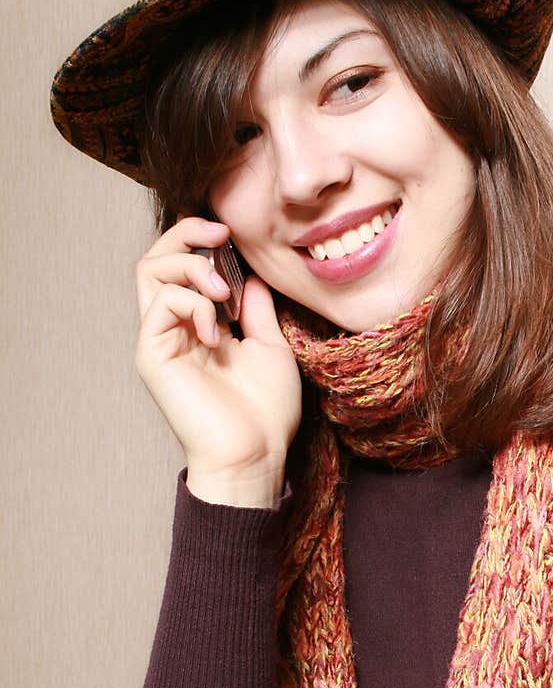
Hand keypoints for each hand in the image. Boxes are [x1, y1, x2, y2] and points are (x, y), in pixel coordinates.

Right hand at [135, 216, 301, 504]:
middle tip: (220, 235)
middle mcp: (173, 328)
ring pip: (149, 271)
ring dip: (191, 265)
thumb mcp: (269, 346)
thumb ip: (255, 309)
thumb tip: (249, 275)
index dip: (200, 239)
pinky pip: (160, 303)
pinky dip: (193, 302)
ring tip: (223, 292)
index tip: (231, 233)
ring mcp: (160, 340)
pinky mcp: (153, 355)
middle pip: (156, 259)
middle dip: (186, 234)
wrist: (256, 454)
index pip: (182, 265)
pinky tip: (216, 331)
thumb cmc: (266, 412)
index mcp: (198, 325)